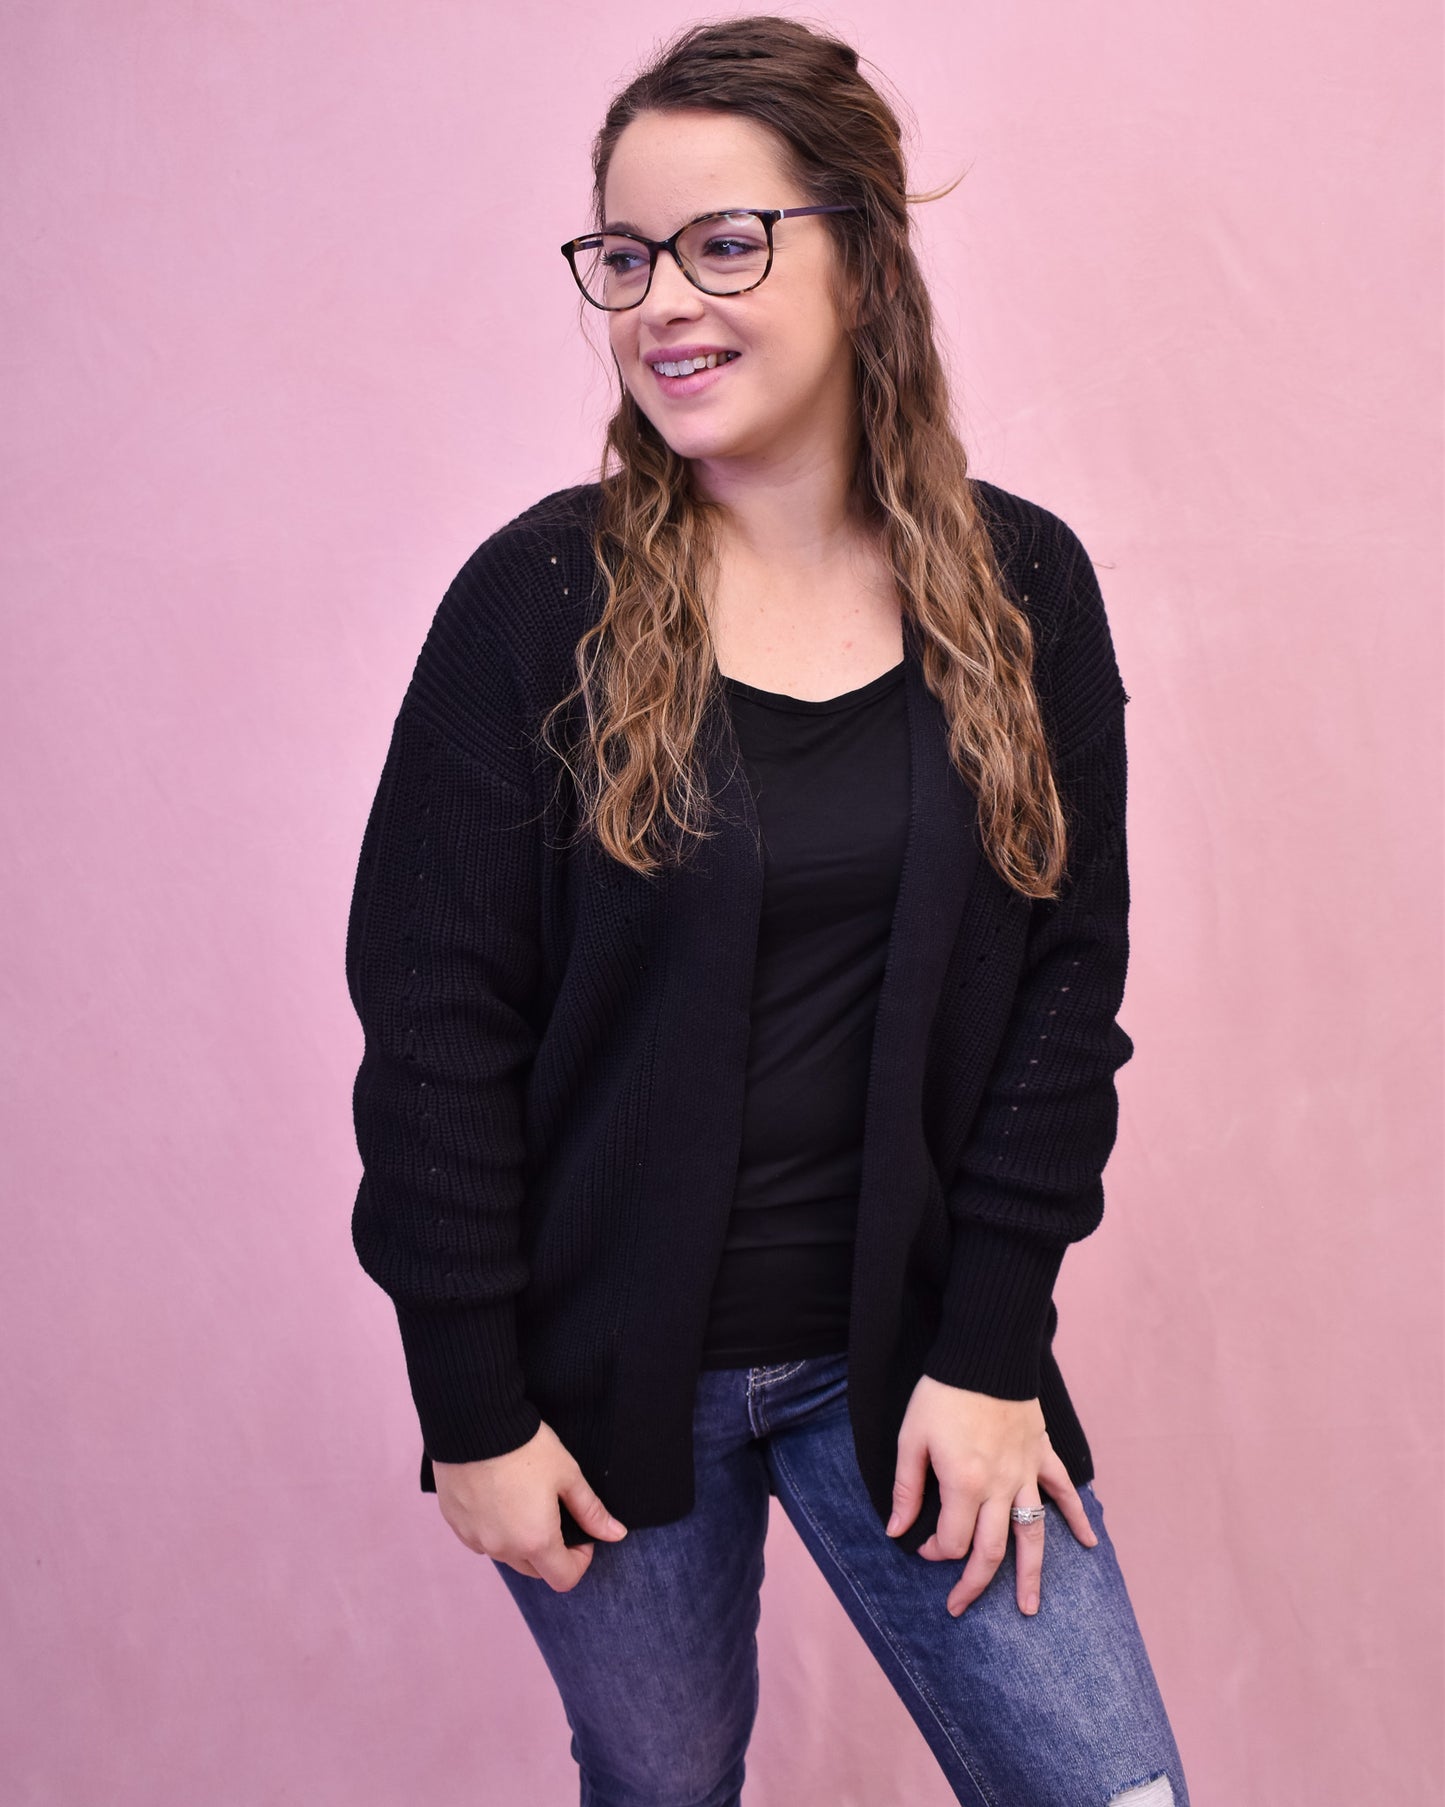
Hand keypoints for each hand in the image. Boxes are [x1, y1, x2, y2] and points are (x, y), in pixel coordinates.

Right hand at [433, 1421, 628, 1592]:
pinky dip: (494, 1529)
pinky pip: (481, 1539)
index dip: (579, 1560)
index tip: (580, 1534)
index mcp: (536, 1542)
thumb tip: (617, 1535)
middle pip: (535, 1570)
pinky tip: (498, 1497)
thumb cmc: (526, 1446)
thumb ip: (592, 1512)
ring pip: (506, 1555)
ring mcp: (476, 1539)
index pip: (564, 1579)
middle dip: (551, 1552)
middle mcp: (503, 1549)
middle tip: (554, 1515)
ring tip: (524, 1501)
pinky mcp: (456, 1525)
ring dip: (520, 1541)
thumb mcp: (568, 1475)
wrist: (475, 1422)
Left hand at [885, 1375, 1096, 1615]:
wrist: (984, 1354)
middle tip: (960, 1607)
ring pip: (1032, 1536)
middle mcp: (999, 1488)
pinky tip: (1090, 1543)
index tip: (922, 1547)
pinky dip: (1078, 1518)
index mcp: (965, 1484)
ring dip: (1030, 1575)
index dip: (934, 1552)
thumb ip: (907, 1489)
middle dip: (974, 1584)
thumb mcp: (911, 1439)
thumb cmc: (942, 1395)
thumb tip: (896, 1530)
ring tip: (1028, 1608)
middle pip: (991, 1551)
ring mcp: (1025, 1474)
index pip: (952, 1541)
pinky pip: (1063, 1492)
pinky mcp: (1041, 1456)